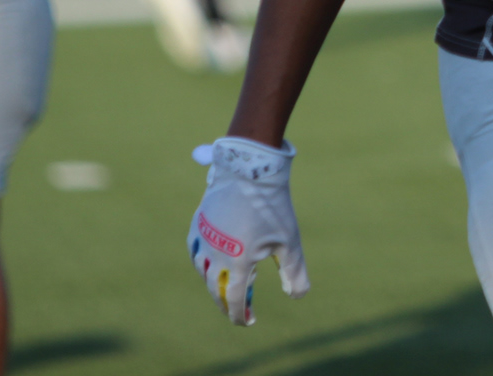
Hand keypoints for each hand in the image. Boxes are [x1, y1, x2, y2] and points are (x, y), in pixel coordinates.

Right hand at [187, 137, 309, 324]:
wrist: (249, 170)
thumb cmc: (273, 206)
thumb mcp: (289, 241)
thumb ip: (294, 272)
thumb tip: (297, 296)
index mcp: (237, 263)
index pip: (234, 300)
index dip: (240, 315)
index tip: (247, 321)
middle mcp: (214, 256)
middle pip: (216, 289)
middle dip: (226, 302)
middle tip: (238, 308)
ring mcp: (203, 239)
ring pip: (204, 271)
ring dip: (215, 282)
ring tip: (229, 284)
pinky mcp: (197, 224)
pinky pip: (195, 251)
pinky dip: (203, 261)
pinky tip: (213, 260)